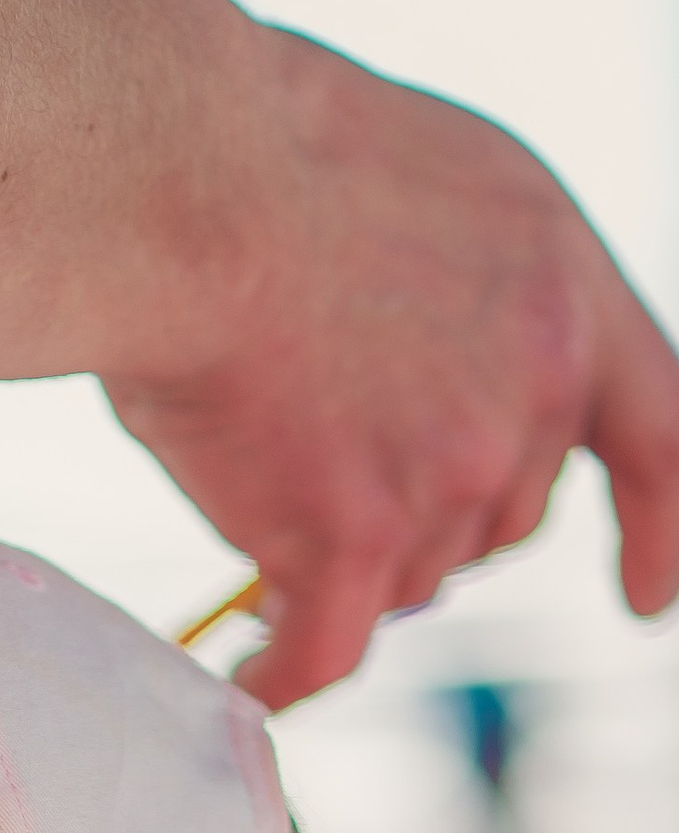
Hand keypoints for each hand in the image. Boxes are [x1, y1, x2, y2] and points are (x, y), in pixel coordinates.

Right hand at [108, 34, 678, 708]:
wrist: (198, 185)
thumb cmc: (278, 162)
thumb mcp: (447, 194)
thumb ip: (479, 302)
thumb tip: (432, 398)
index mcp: (564, 290)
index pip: (656, 432)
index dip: (655, 525)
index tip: (645, 599)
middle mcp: (533, 389)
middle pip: (498, 522)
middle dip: (425, 522)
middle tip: (326, 471)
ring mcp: (451, 469)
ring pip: (405, 578)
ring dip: (337, 562)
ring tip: (252, 477)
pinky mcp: (358, 534)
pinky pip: (325, 649)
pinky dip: (283, 669)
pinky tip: (248, 669)